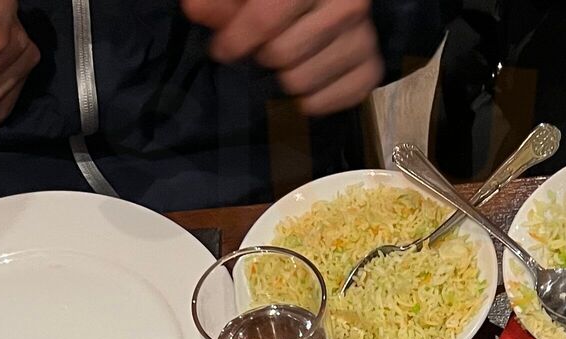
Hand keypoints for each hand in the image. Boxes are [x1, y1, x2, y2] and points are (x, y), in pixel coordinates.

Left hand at [182, 0, 384, 115]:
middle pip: (281, 55)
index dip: (235, 38)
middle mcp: (348, 4)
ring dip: (285, 77)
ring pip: (301, 83)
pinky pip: (333, 101)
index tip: (222, 49)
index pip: (267, 17)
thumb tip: (195, 9)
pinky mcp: (371, 68)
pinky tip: (308, 79)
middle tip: (265, 46)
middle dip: (263, 55)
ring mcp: (363, 37)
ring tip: (288, 59)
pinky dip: (314, 99)